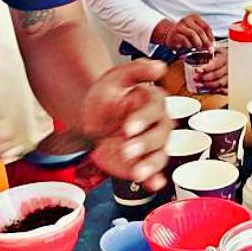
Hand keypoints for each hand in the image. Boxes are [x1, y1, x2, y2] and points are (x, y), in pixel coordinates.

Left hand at [80, 60, 172, 188]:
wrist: (92, 115)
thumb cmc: (108, 94)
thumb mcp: (117, 76)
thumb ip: (137, 70)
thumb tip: (159, 66)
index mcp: (153, 102)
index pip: (154, 110)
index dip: (143, 119)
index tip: (128, 127)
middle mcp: (157, 125)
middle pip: (159, 136)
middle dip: (144, 144)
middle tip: (126, 149)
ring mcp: (151, 145)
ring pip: (159, 156)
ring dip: (150, 165)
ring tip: (137, 172)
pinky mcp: (143, 161)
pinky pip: (153, 172)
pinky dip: (154, 179)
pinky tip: (153, 184)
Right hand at [153, 14, 214, 51]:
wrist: (169, 35)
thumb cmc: (184, 34)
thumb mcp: (194, 31)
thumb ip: (202, 35)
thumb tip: (212, 45)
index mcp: (194, 18)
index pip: (206, 27)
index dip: (210, 37)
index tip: (212, 45)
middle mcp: (187, 20)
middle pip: (200, 31)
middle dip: (206, 42)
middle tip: (209, 50)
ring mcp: (180, 26)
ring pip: (193, 34)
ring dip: (198, 43)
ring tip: (200, 49)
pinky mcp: (175, 34)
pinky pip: (184, 39)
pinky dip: (189, 45)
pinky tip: (191, 49)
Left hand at [194, 47, 228, 93]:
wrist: (230, 57)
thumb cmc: (219, 54)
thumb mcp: (214, 49)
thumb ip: (207, 50)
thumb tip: (197, 52)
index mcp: (224, 56)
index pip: (215, 64)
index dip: (206, 68)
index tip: (197, 70)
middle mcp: (228, 66)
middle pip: (217, 74)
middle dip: (204, 78)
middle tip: (195, 78)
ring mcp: (230, 75)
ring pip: (220, 82)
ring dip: (209, 85)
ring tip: (199, 85)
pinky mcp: (230, 82)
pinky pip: (227, 89)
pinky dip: (220, 91)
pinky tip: (212, 90)